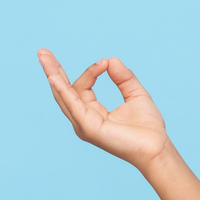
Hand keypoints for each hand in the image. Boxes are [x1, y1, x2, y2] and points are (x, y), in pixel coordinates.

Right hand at [38, 49, 171, 170]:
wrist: (157, 148)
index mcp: (93, 113)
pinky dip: (63, 90)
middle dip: (53, 70)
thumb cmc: (148, 127)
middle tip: (42, 51)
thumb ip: (124, 78)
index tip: (106, 62)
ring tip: (43, 56)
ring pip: (63, 96)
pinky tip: (54, 77)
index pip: (82, 87)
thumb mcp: (136, 95)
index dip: (91, 72)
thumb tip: (111, 59)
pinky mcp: (88, 128)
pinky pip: (73, 105)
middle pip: (63, 91)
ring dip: (53, 75)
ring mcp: (84, 125)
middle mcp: (83, 119)